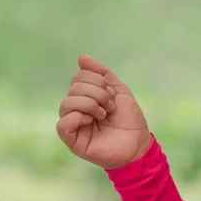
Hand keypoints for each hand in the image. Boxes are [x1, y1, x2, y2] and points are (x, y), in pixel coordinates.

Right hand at [56, 54, 150, 169]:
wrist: (138, 144)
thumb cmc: (129, 120)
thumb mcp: (119, 90)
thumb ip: (102, 73)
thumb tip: (82, 57)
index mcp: (86, 96)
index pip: (80, 76)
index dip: (99, 81)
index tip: (113, 95)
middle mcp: (77, 108)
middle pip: (74, 87)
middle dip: (98, 93)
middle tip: (110, 107)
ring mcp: (73, 124)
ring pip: (66, 102)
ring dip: (90, 105)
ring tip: (104, 115)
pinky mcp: (72, 140)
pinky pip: (62, 123)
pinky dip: (78, 118)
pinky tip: (91, 122)